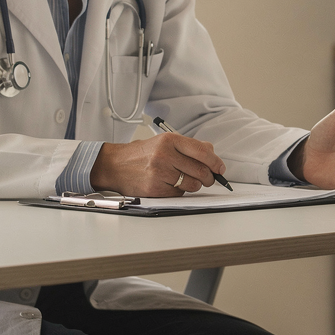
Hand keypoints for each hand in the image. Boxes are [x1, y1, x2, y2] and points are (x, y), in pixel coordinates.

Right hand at [90, 131, 226, 197]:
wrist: (114, 165)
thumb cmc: (141, 154)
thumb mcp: (163, 142)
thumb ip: (188, 146)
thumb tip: (211, 153)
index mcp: (169, 140)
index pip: (202, 151)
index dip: (216, 162)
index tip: (220, 169)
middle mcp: (165, 155)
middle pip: (200, 171)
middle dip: (208, 177)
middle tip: (209, 179)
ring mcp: (159, 172)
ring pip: (192, 184)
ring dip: (194, 185)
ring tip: (185, 180)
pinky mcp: (154, 188)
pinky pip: (178, 194)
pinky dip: (179, 192)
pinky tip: (170, 185)